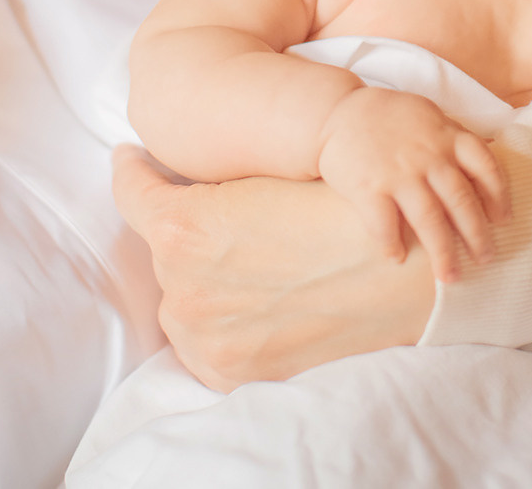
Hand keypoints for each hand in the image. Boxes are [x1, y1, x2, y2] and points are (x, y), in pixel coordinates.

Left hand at [112, 146, 434, 390]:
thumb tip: (173, 181)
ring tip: (252, 267)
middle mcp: (181, 288)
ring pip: (181, 301)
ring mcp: (204, 338)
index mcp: (182, 229)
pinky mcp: (230, 373)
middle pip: (162, 252)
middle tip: (232, 223)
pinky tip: (254, 304)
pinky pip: (201, 345)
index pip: (129, 192)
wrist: (402, 270)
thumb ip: (206, 187)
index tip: (131, 159)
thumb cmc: (337, 210)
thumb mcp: (262, 178)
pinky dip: (218, 325)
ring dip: (201, 283)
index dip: (131, 169)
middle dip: (187, 236)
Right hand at [316, 87, 508, 282]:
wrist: (336, 113)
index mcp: (446, 137)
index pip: (486, 167)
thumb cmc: (388, 117)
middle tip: (486, 260)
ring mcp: (398, 173)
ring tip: (451, 277)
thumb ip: (454, 141)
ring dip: (443, 252)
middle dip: (477, 236)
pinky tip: (397, 258)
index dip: (499, 197)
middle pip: (461, 202)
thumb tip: (481, 175)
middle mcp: (428, 156)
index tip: (503, 221)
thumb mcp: (429, 116)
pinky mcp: (368, 188)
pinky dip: (392, 244)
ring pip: (430, 220)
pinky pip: (384, 224)